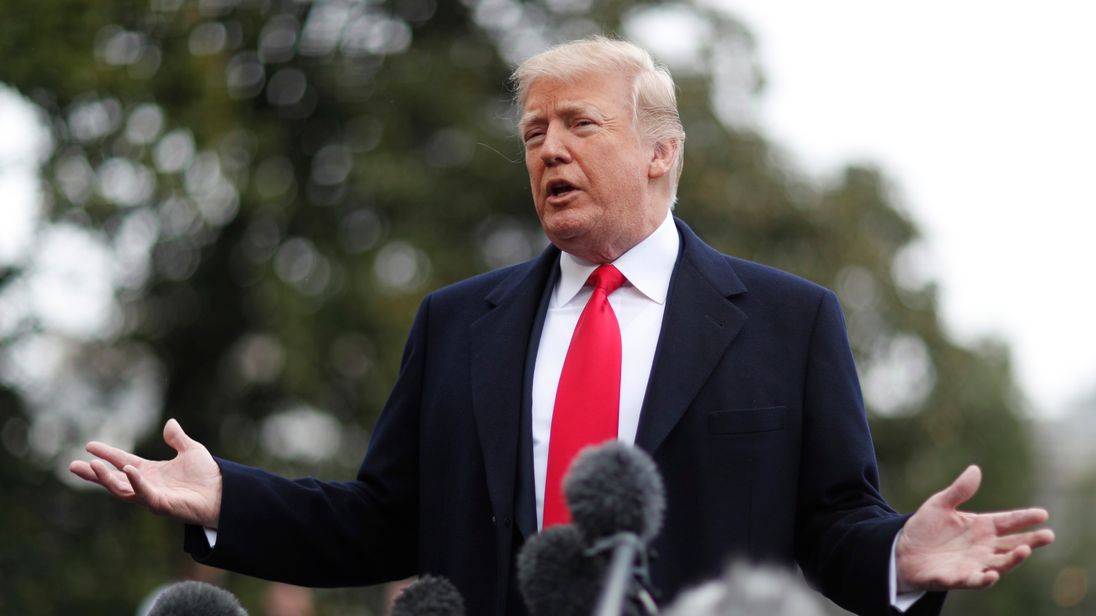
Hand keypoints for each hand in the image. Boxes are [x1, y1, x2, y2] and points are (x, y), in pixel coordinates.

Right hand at [69, 418, 222, 527]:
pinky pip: (144, 493)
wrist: (224, 492)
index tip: (89, 445)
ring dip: (107, 478)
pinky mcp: (161, 504)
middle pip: (114, 479)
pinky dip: (136, 481)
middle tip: (72, 466)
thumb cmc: (207, 475)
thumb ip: (177, 439)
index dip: (107, 453)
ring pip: (122, 489)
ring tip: (92, 466)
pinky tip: (128, 469)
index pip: (122, 461)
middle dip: (93, 474)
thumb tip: (170, 422)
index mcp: (151, 471)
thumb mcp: (191, 450)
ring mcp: (152, 495)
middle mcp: (147, 484)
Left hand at [896, 465, 1054, 591]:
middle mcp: (983, 546)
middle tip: (1048, 535)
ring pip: (1000, 563)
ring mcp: (973, 563)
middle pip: (1012, 544)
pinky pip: (974, 580)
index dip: (1025, 518)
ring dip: (1013, 559)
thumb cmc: (925, 528)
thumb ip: (959, 490)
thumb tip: (975, 469)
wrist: (902, 551)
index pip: (1008, 521)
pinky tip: (991, 574)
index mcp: (981, 527)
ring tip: (1024, 550)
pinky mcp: (959, 578)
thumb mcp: (939, 504)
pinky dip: (984, 579)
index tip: (1043, 514)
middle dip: (1031, 540)